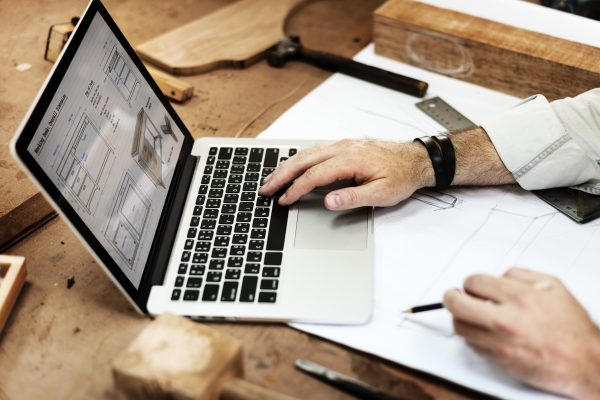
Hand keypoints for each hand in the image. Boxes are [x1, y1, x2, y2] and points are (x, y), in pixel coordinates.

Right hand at [258, 139, 433, 209]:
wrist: (417, 160)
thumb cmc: (402, 176)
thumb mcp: (382, 194)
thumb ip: (354, 197)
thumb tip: (329, 201)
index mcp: (351, 160)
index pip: (314, 175)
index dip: (296, 189)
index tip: (284, 200)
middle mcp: (343, 148)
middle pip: (304, 160)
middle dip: (281, 174)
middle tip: (265, 188)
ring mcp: (343, 145)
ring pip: (307, 153)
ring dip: (287, 166)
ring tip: (272, 179)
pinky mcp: (344, 146)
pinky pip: (315, 150)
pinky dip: (298, 159)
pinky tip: (292, 166)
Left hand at [444, 268, 599, 398]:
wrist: (585, 363)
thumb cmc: (572, 328)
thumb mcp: (553, 287)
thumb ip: (520, 276)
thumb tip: (496, 277)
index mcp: (520, 297)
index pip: (474, 282)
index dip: (470, 283)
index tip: (471, 286)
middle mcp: (506, 320)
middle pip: (457, 304)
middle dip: (451, 297)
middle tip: (453, 296)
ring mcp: (500, 342)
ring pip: (459, 326)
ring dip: (461, 318)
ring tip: (470, 315)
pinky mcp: (499, 359)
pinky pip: (471, 344)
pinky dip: (473, 336)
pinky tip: (484, 331)